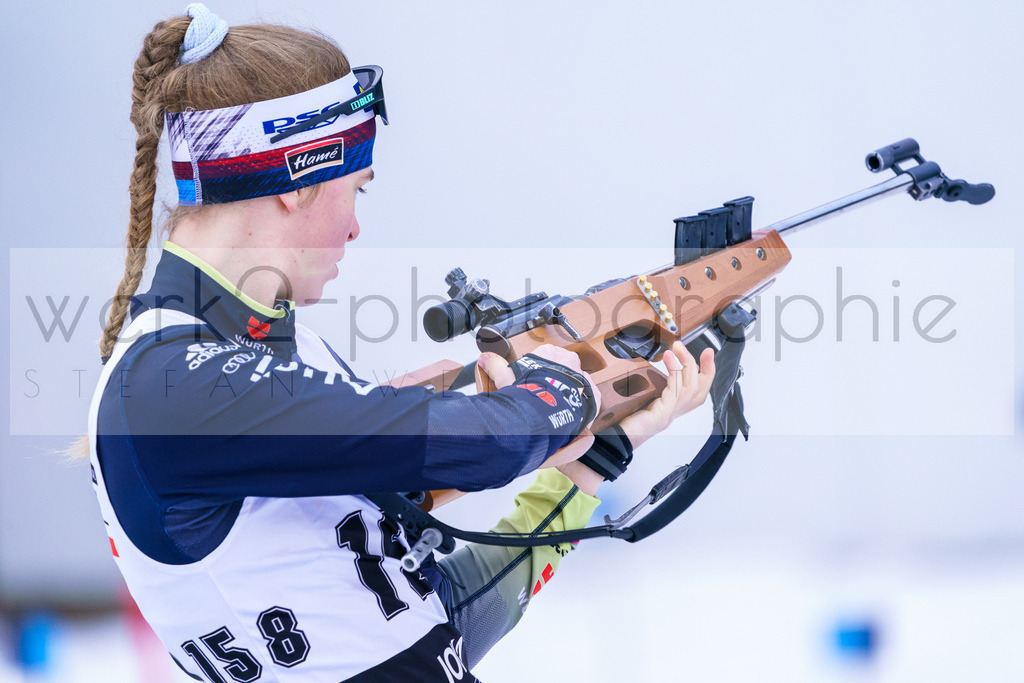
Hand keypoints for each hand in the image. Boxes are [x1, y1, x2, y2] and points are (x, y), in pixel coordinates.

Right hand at [477, 344, 601, 424]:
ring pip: (576, 382)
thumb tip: (485, 358)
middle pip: (561, 369)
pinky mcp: (592, 393)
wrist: (548, 409)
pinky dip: (580, 405)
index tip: (533, 383)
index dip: (537, 373)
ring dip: (568, 392)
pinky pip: (587, 397)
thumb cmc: (527, 392)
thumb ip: (496, 366)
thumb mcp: (506, 378)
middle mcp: (568, 361)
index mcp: (547, 354)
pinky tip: (571, 412)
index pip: (543, 358)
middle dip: (554, 381)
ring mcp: (582, 376)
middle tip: (545, 396)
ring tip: (557, 407)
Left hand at [617, 341, 714, 448]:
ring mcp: (668, 415)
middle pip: (700, 391)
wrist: (612, 440)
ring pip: (691, 388)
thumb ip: (646, 385)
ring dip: (688, 364)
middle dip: (707, 368)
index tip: (707, 355)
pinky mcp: (661, 416)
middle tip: (706, 351)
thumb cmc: (621, 421)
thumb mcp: (637, 397)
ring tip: (678, 348)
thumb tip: (646, 365)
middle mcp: (671, 413)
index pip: (695, 392)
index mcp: (668, 409)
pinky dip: (675, 372)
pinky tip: (668, 359)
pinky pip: (675, 392)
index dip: (705, 373)